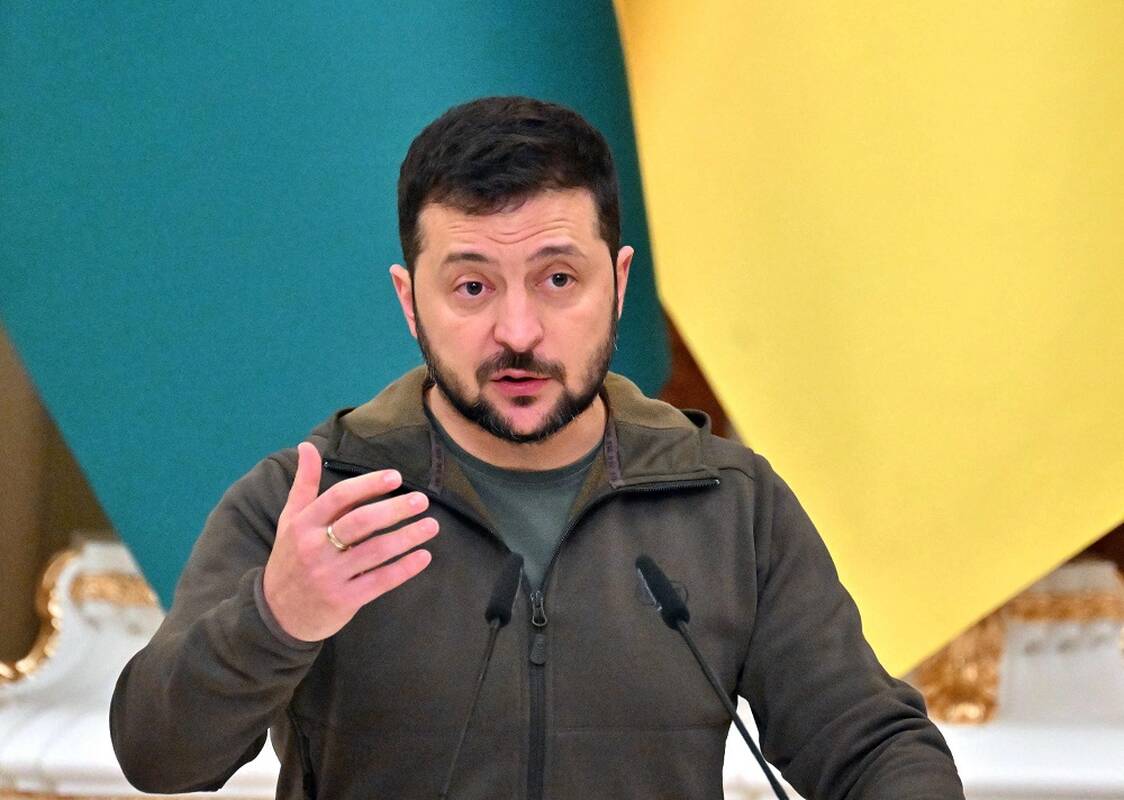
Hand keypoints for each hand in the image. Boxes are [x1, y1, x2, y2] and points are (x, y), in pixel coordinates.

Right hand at [262, 442, 438, 641]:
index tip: (396, 477)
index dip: (368, 485)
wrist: (278, 613)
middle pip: (360, 523)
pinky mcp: (344, 600)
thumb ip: (304, 483)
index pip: (339, 498)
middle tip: (421, 500)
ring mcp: (330, 576)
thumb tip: (307, 446)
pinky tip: (424, 556)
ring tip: (431, 525)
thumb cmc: (291, 558)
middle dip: (393, 509)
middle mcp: (315, 548)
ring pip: (375, 552)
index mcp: (304, 524)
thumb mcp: (291, 519)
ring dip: (407, 537)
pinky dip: (404, 569)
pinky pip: (380, 581)